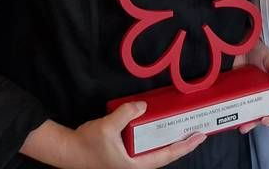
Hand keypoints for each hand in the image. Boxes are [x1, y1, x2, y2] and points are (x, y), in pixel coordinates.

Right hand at [22, 104, 203, 168]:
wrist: (68, 151)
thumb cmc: (87, 144)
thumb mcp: (107, 127)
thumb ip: (126, 114)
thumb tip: (142, 105)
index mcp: (136, 165)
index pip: (167, 155)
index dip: (185, 146)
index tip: (199, 136)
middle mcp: (136, 166)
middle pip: (166, 156)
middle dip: (182, 145)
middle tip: (197, 131)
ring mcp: (131, 162)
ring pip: (157, 153)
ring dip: (171, 142)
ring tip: (184, 130)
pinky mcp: (125, 156)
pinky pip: (147, 149)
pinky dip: (157, 139)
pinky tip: (161, 129)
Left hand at [231, 40, 268, 133]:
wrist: (236, 43)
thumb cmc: (256, 49)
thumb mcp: (267, 56)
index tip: (265, 119)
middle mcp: (261, 96)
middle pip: (262, 116)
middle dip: (255, 124)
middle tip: (246, 126)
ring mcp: (247, 96)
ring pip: (248, 115)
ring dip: (244, 122)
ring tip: (237, 125)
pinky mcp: (234, 94)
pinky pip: (234, 107)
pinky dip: (232, 114)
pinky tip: (227, 117)